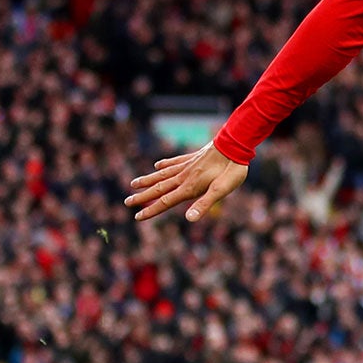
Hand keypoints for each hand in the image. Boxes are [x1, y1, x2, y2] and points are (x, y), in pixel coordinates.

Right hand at [126, 143, 248, 223]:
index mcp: (189, 187)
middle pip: (159, 188)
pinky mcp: (192, 157)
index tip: (137, 218)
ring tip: (133, 183)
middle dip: (142, 197)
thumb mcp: (221, 190)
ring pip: (162, 175)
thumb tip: (189, 220)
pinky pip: (174, 162)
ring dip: (147, 180)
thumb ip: (204, 204)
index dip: (151, 210)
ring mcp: (187, 165)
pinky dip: (164, 165)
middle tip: (127, 202)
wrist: (236, 143)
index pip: (165, 201)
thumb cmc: (231, 169)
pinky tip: (157, 165)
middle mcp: (184, 176)